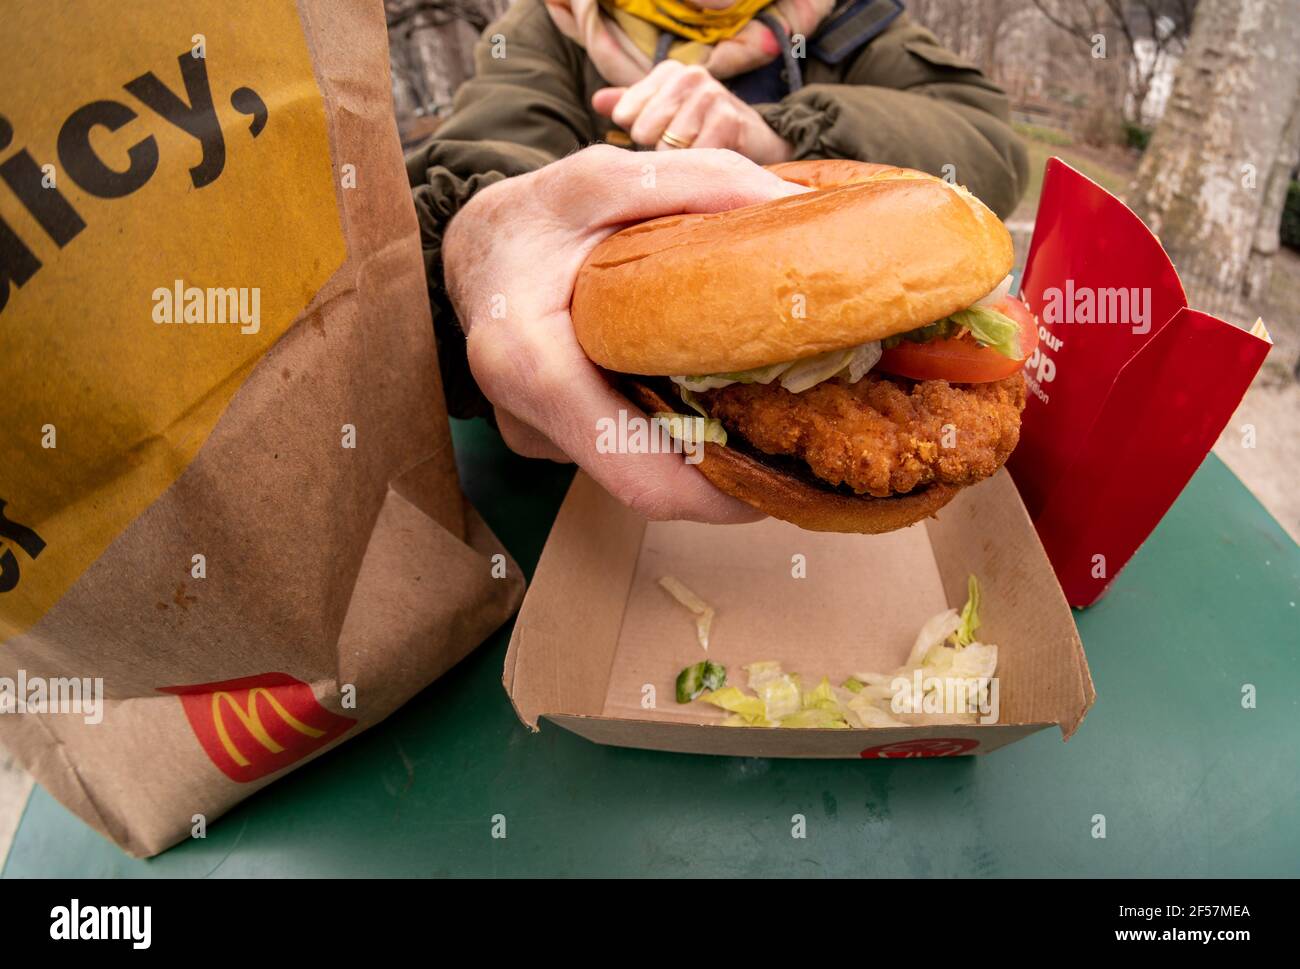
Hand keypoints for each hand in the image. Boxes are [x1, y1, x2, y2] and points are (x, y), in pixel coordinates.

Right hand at [442, 144, 802, 522]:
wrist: (470, 246)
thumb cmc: (531, 215)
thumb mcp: (604, 178)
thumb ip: (696, 182)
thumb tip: (789, 207)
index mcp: (534, 366)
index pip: (640, 474)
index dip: (718, 497)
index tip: (783, 481)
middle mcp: (530, 420)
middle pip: (649, 481)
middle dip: (727, 473)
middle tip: (798, 440)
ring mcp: (538, 437)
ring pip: (638, 468)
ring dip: (701, 452)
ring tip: (766, 411)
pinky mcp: (551, 439)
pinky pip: (621, 450)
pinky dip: (670, 431)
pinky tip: (709, 395)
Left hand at [592, 62, 793, 164]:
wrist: (754, 141)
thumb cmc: (699, 129)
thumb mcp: (662, 113)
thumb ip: (628, 106)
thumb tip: (598, 101)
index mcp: (667, 71)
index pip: (624, 115)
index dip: (639, 138)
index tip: (660, 138)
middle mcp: (689, 75)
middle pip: (643, 132)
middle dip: (658, 151)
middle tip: (681, 150)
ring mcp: (711, 95)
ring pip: (667, 148)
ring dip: (679, 164)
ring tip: (696, 156)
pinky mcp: (729, 120)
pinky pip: (693, 159)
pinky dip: (697, 173)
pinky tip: (709, 165)